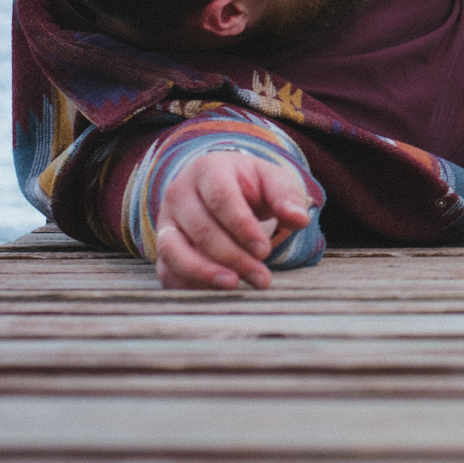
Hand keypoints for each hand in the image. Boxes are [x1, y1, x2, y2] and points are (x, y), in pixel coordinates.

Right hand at [154, 150, 312, 291]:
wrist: (220, 184)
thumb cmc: (250, 184)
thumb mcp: (271, 180)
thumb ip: (286, 197)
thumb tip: (300, 219)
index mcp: (208, 169)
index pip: (221, 198)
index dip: (242, 226)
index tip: (265, 250)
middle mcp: (179, 193)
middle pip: (201, 229)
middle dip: (233, 257)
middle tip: (262, 278)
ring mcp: (166, 220)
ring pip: (174, 250)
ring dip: (204, 272)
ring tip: (234, 286)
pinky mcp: (163, 245)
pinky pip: (167, 268)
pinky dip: (188, 283)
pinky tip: (216, 292)